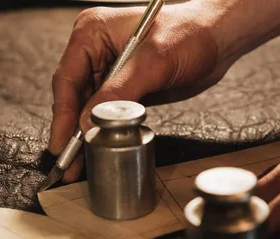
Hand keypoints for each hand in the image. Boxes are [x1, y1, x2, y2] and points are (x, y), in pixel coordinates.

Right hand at [49, 2, 229, 181]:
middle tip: (68, 163)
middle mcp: (96, 51)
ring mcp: (110, 70)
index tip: (62, 143)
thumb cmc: (189, 35)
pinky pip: (107, 112)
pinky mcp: (125, 87)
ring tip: (79, 164)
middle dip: (71, 131)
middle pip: (73, 97)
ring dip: (85, 135)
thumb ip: (119, 93)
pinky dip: (102, 131)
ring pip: (88, 108)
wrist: (218, 40)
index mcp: (93, 33)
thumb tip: (89, 122)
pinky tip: (98, 149)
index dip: (63, 115)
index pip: (68, 78)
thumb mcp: (152, 63)